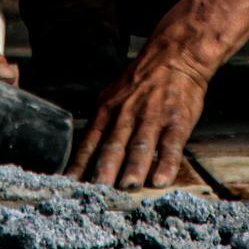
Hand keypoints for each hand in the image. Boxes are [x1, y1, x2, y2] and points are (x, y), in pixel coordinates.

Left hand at [65, 37, 208, 188]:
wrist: (174, 56)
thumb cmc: (141, 81)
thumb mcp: (113, 96)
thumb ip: (102, 125)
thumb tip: (85, 156)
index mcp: (108, 110)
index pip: (90, 142)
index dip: (80, 165)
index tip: (70, 186)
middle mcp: (127, 115)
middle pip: (113, 145)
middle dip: (104, 170)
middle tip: (98, 192)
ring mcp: (153, 118)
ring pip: (140, 146)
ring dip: (133, 168)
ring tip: (128, 187)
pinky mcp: (177, 121)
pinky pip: (171, 145)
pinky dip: (166, 163)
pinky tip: (161, 180)